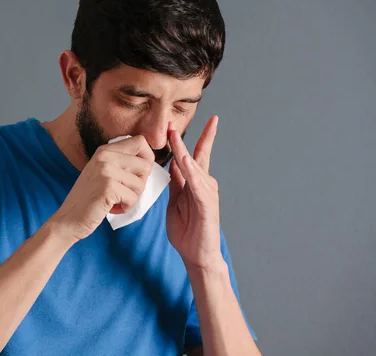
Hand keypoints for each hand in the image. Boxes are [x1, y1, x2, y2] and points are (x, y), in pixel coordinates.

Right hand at [53, 135, 153, 240]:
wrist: (68, 219)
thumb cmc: (89, 199)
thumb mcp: (103, 173)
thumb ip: (121, 163)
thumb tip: (149, 163)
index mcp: (105, 150)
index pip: (140, 141)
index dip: (147, 158)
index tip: (138, 173)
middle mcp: (105, 156)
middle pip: (145, 164)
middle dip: (140, 183)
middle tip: (123, 192)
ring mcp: (106, 170)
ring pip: (141, 183)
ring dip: (132, 198)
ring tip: (114, 201)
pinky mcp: (108, 187)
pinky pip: (133, 198)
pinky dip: (126, 208)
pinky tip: (111, 208)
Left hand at [166, 116, 222, 268]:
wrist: (197, 255)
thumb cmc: (187, 230)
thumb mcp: (175, 201)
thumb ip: (175, 183)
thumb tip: (170, 163)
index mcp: (195, 183)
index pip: (191, 156)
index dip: (183, 140)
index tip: (175, 123)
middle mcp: (204, 184)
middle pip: (194, 157)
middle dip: (183, 139)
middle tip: (172, 122)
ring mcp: (207, 194)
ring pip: (194, 168)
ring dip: (184, 151)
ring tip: (174, 136)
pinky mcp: (207, 205)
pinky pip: (198, 186)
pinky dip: (191, 173)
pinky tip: (184, 162)